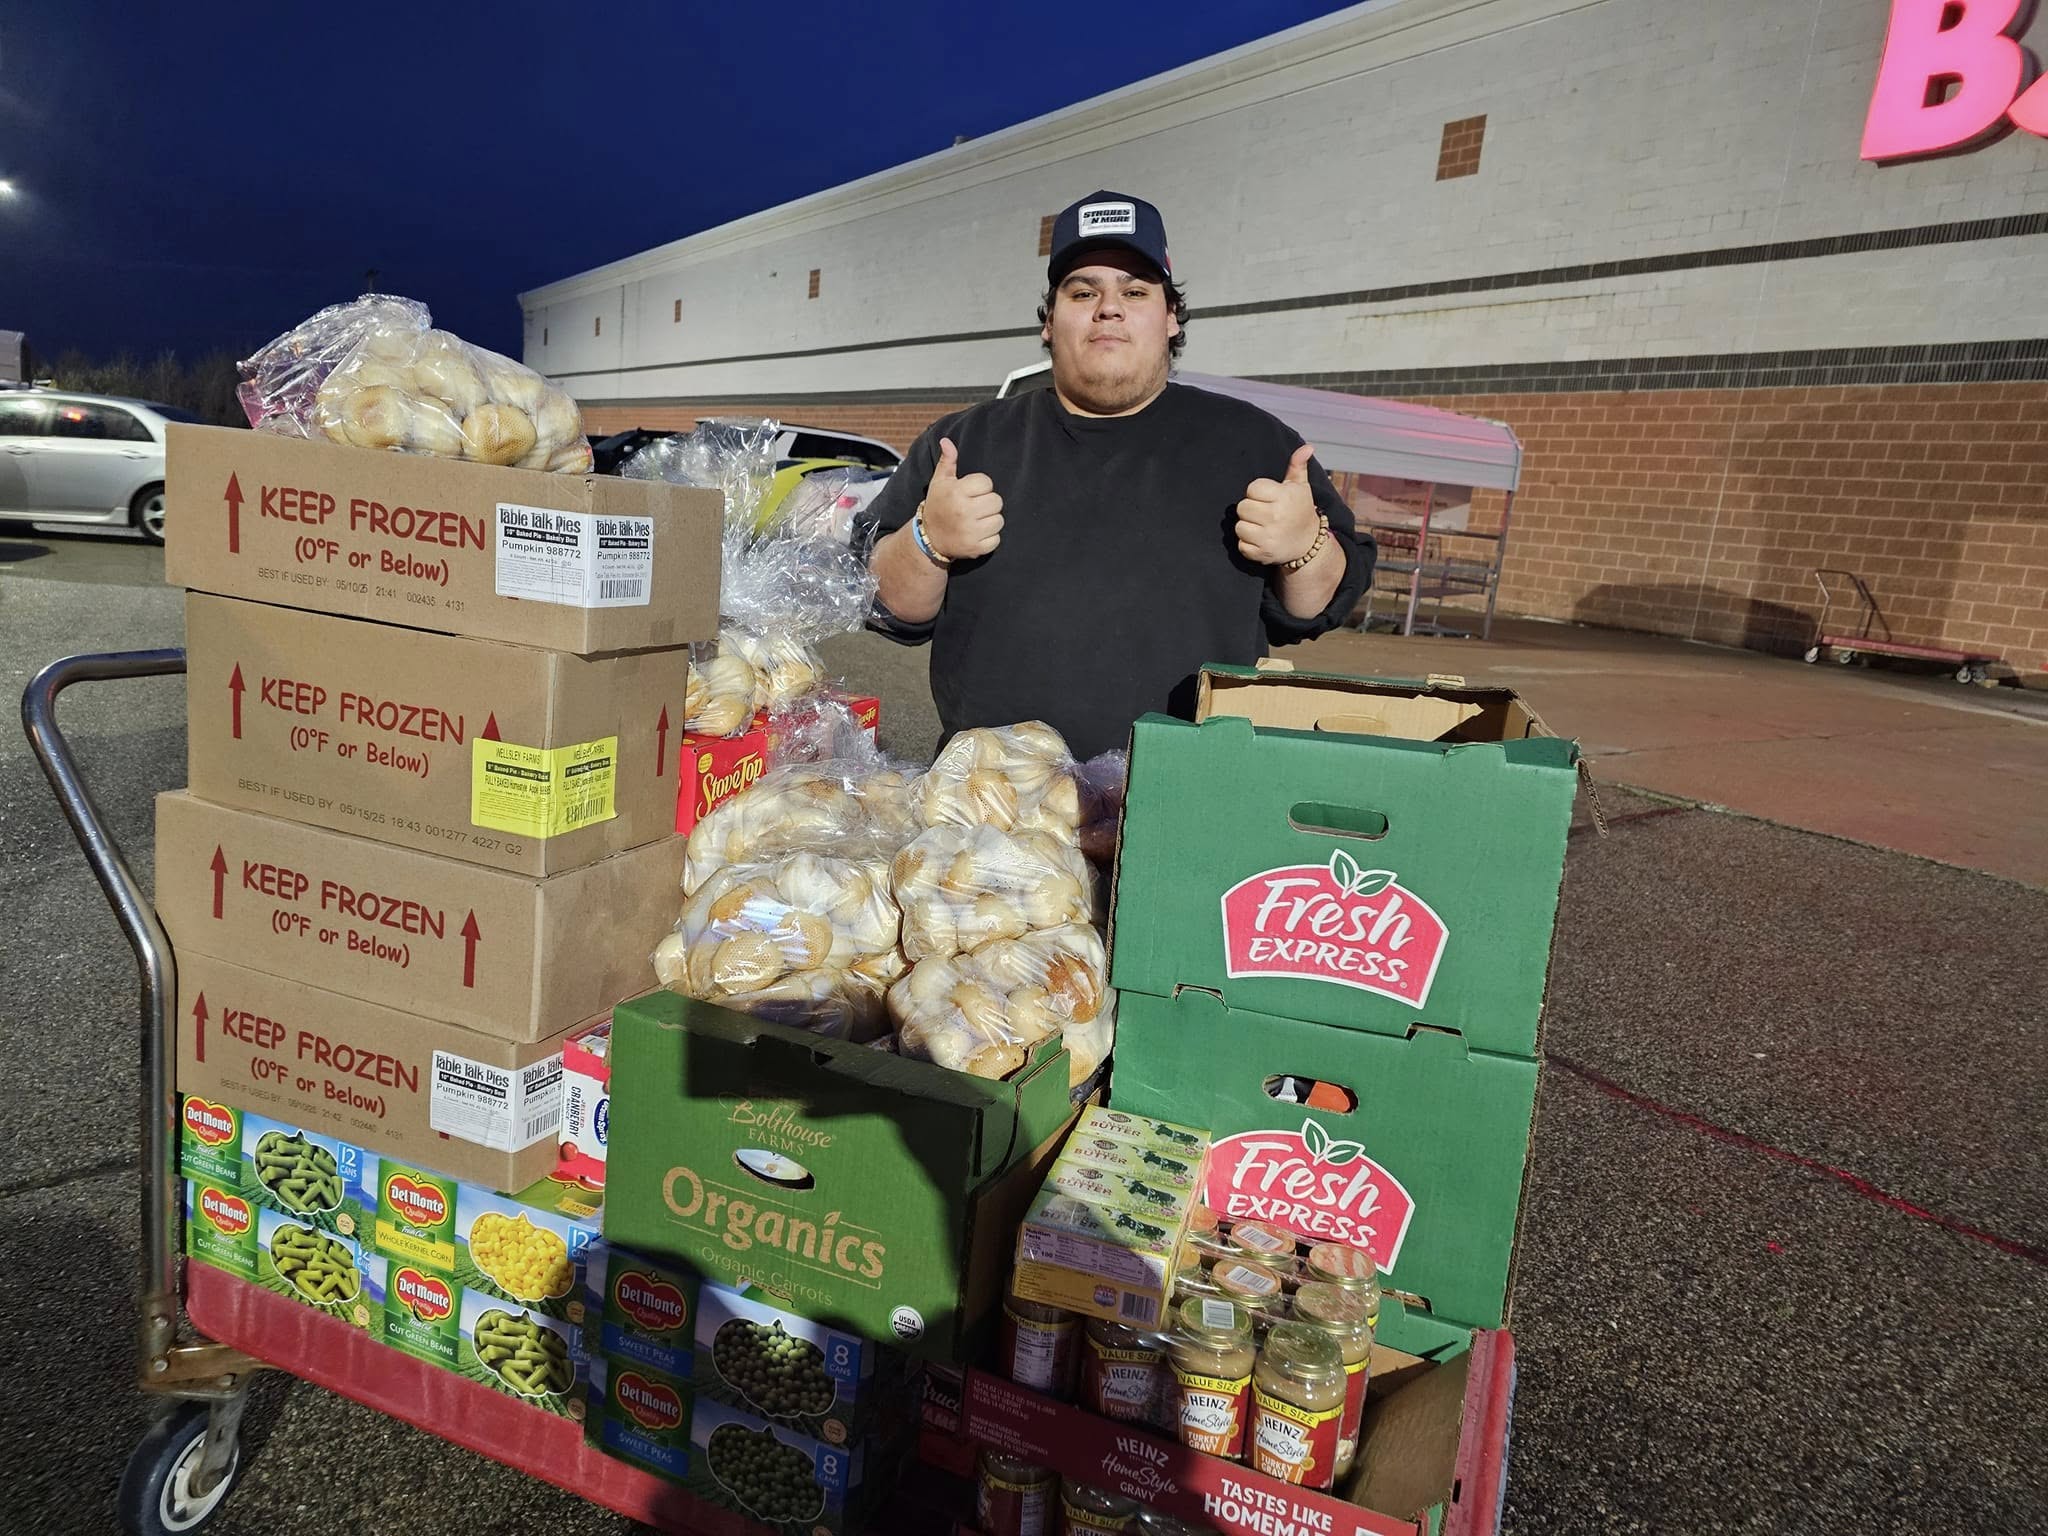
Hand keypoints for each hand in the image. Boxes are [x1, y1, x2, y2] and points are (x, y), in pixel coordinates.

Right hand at [920, 437, 1003, 560]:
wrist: (929, 538)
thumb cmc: (937, 505)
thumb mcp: (939, 482)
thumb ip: (947, 461)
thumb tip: (947, 441)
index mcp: (956, 492)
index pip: (987, 482)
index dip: (981, 487)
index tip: (970, 493)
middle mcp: (964, 511)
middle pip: (997, 501)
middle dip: (988, 503)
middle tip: (975, 508)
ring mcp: (970, 531)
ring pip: (999, 520)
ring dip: (991, 520)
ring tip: (977, 521)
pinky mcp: (976, 548)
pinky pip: (996, 539)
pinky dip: (990, 538)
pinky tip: (977, 534)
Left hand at [1235, 442, 1320, 565]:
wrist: (1308, 544)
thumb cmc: (1300, 510)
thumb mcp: (1300, 487)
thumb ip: (1297, 465)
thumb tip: (1307, 447)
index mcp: (1284, 497)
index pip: (1252, 488)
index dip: (1258, 492)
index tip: (1268, 498)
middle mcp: (1276, 517)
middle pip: (1243, 507)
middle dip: (1251, 509)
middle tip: (1264, 513)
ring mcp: (1269, 537)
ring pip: (1239, 526)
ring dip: (1248, 526)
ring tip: (1262, 526)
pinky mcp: (1262, 554)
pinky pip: (1241, 545)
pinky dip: (1248, 543)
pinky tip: (1261, 539)